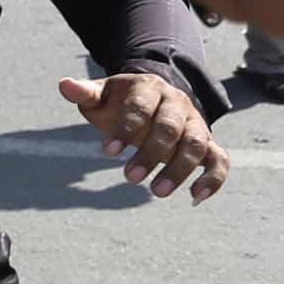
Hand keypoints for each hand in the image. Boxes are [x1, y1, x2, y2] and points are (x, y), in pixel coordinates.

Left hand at [59, 73, 228, 201]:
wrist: (155, 98)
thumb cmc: (121, 102)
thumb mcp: (102, 95)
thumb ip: (85, 93)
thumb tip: (64, 85)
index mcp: (149, 88)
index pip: (140, 107)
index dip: (125, 129)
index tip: (107, 153)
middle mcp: (177, 104)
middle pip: (170, 128)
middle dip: (151, 153)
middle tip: (128, 178)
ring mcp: (196, 123)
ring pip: (195, 144)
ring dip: (179, 169)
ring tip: (156, 192)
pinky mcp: (208, 143)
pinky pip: (220, 160)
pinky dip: (213, 179)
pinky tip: (195, 197)